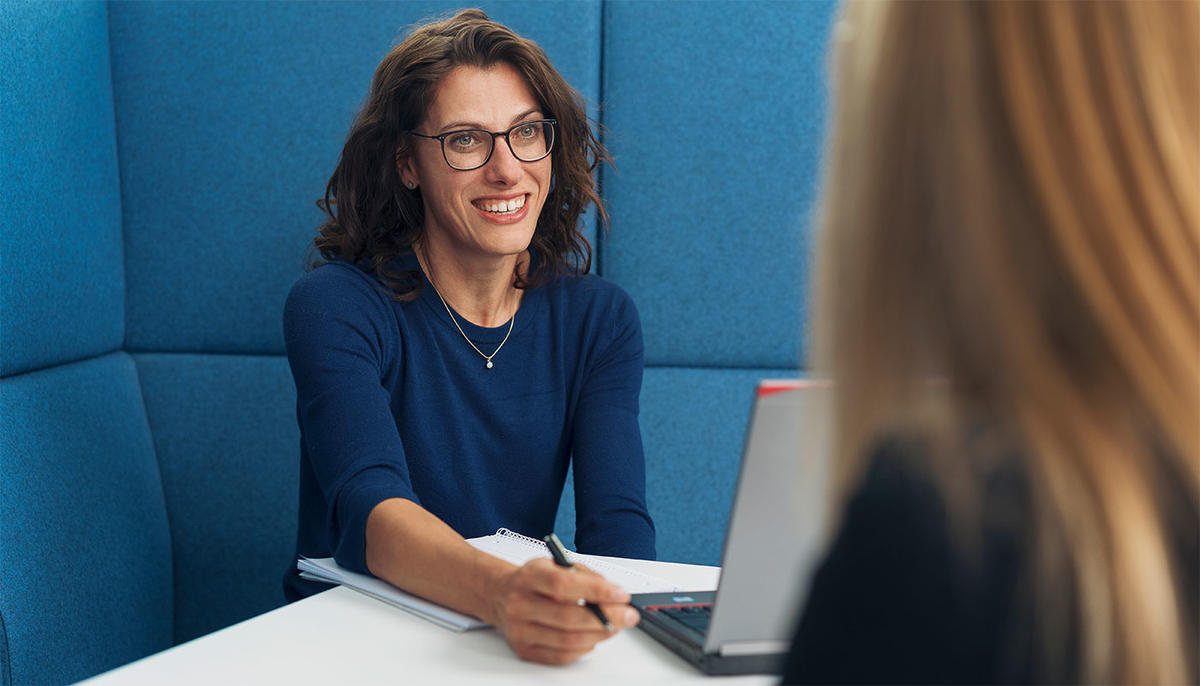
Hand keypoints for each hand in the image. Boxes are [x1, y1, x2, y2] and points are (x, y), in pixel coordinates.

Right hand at [486, 558, 639, 664]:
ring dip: (599, 634)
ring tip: (615, 626)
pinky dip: (584, 647)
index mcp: (530, 576)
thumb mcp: (556, 564)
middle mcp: (521, 603)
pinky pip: (561, 655)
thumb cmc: (536, 580)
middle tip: (628, 615)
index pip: (563, 586)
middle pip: (568, 617)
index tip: (621, 595)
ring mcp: (520, 629)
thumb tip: (614, 594)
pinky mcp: (524, 649)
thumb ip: (584, 576)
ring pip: (567, 640)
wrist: (502, 595)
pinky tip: (593, 636)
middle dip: (607, 618)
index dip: (596, 591)